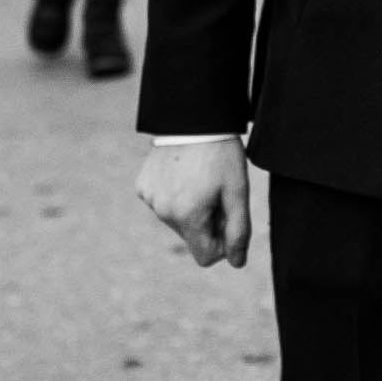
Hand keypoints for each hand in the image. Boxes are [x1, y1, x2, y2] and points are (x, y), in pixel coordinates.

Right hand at [136, 140, 252, 268]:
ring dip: (192, 208)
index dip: (223, 242)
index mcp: (187, 217)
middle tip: (219, 191)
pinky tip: (185, 172)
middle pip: (192, 236)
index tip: (230, 216)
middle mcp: (163, 213)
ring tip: (202, 178)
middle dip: (208, 222)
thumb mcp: (238, 192)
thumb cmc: (222, 154)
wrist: (194, 117)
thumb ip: (238, 231)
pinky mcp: (143, 185)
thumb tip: (237, 263)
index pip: (206, 256)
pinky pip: (164, 202)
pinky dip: (176, 194)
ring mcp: (150, 199)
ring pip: (178, 220)